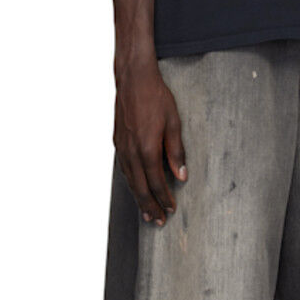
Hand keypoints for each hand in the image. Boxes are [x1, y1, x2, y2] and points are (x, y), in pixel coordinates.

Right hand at [113, 59, 187, 225]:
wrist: (133, 78)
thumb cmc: (156, 96)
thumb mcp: (173, 121)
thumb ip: (176, 151)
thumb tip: (181, 175)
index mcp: (147, 148)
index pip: (156, 182)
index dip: (164, 198)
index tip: (171, 210)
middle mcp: (131, 151)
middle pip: (140, 187)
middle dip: (150, 206)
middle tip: (157, 222)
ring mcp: (122, 147)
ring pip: (129, 180)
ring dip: (138, 198)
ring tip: (146, 212)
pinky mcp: (117, 141)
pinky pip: (123, 169)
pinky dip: (130, 182)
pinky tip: (135, 186)